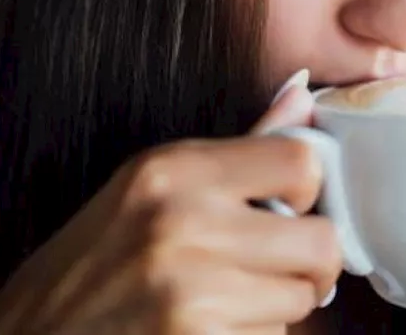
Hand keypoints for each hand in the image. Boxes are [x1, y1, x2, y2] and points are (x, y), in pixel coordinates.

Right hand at [0, 72, 341, 334]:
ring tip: (223, 304)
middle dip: (307, 265)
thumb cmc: (85, 270)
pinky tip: (204, 332)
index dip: (306, 193)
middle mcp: (184, 220)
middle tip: (275, 273)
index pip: (300, 160)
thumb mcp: (145, 191)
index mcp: (172, 169)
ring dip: (275, 310)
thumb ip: (233, 151)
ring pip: (300, 301)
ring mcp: (191, 288)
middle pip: (321, 242)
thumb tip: (301, 94)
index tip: (287, 211)